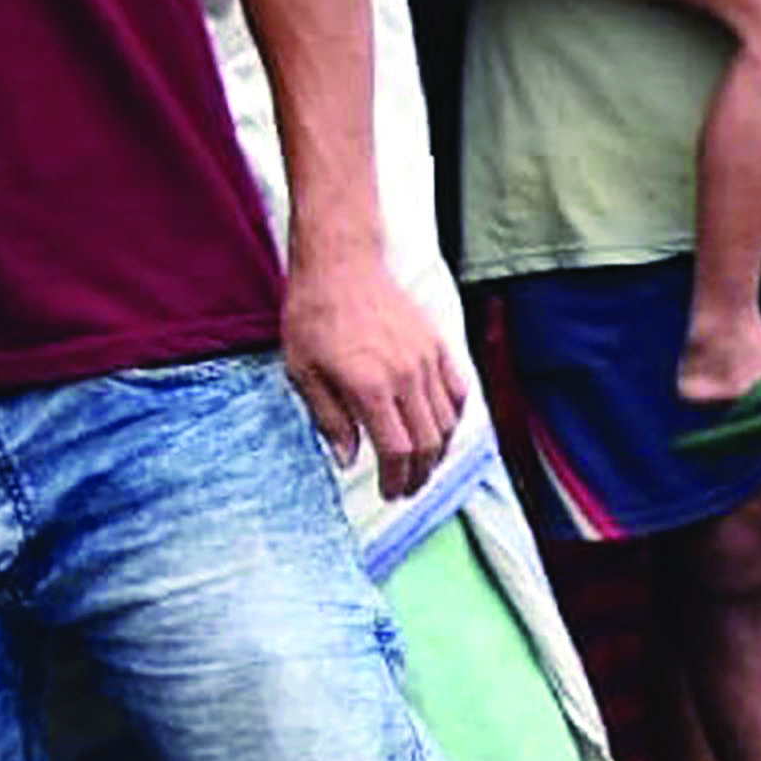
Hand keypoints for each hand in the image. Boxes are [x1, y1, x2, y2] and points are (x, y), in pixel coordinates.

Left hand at [281, 245, 464, 498]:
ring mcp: (427, 361)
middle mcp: (406, 378)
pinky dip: (455, 416)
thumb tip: (348, 459)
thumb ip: (328, 419)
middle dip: (420, 473)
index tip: (391, 493)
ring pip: (447, 421)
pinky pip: (458, 391)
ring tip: (424, 465)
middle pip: (428, 442)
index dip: (397, 479)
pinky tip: (442, 428)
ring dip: (438, 450)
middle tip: (408, 488)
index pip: (397, 450)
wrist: (341, 267)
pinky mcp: (438, 346)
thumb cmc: (313, 317)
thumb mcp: (302, 372)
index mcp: (369, 388)